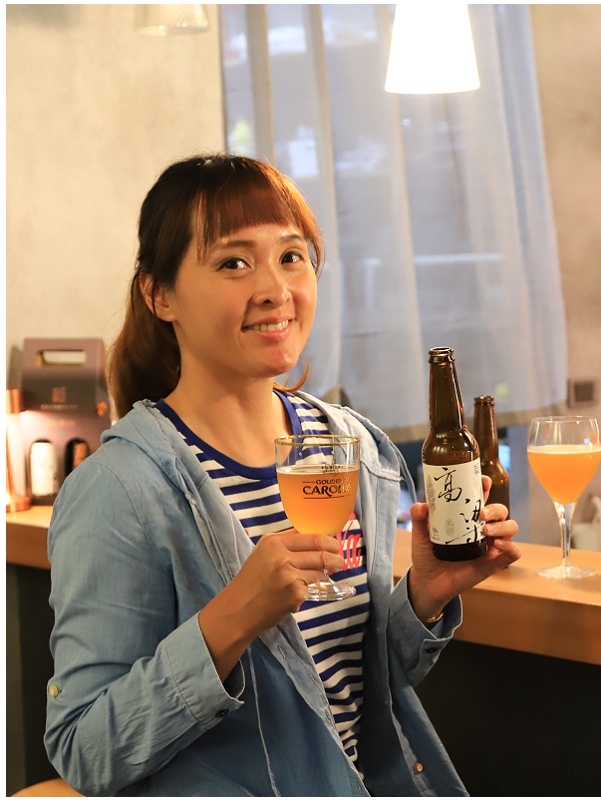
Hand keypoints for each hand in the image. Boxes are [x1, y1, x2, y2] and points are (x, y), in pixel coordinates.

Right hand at [198, 530, 342, 679]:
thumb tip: (314, 540)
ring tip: (310, 579)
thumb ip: (286, 544)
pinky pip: (308, 588)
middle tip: (341, 562)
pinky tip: (290, 596)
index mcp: (274, 541)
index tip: (335, 545)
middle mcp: (282, 555)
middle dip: (335, 558)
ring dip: (319, 576)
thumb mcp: (263, 553)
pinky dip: (303, 592)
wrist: (237, 610)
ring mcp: (290, 575)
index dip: (328, 541)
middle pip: (320, 553)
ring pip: (318, 571)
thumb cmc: (250, 581)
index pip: (311, 537)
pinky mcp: (295, 593)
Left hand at [407, 476, 520, 621]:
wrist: (427, 581)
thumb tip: (422, 506)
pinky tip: (497, 545)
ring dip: (503, 525)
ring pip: (511, 527)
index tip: (483, 480)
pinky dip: (510, 547)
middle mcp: (482, 529)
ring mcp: (489, 545)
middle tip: (480, 514)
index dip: (485, 486)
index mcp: (467, 517)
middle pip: (501, 510)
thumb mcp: (420, 534)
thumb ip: (419, 518)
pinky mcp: (493, 564)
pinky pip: (513, 554)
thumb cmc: (427, 554)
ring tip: (486, 530)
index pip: (482, 497)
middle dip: (495, 508)